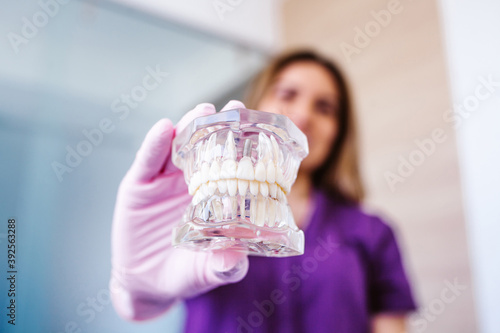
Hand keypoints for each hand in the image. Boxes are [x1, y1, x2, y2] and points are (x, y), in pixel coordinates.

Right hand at [110, 101, 248, 320]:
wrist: (147, 284)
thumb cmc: (186, 272)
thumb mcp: (208, 272)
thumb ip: (223, 267)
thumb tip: (236, 260)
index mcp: (216, 196)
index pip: (232, 166)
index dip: (245, 147)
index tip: (260, 129)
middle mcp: (193, 183)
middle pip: (207, 147)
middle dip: (221, 126)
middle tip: (235, 109)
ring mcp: (165, 182)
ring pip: (178, 147)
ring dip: (190, 126)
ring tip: (203, 111)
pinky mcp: (139, 186)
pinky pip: (147, 162)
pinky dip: (154, 145)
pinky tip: (163, 129)